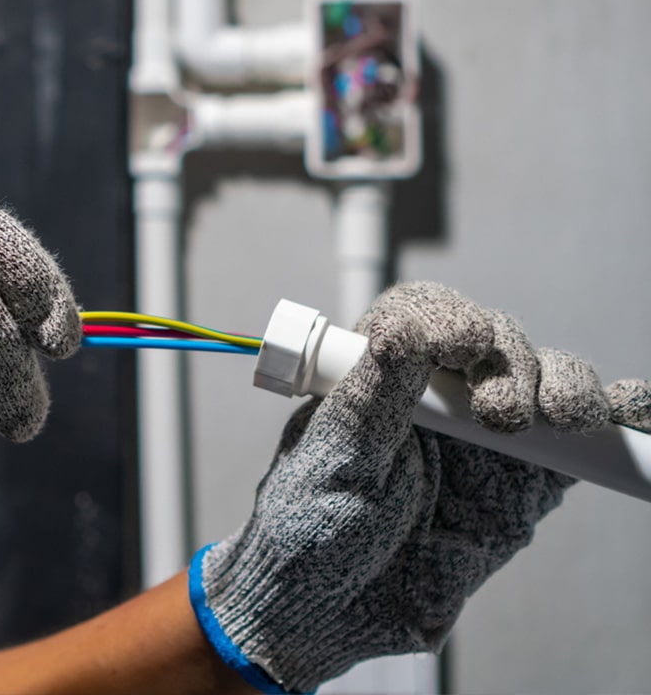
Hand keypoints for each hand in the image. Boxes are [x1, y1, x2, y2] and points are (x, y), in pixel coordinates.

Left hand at [189, 282, 638, 693]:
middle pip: (495, 344)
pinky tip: (635, 413)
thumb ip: (374, 394)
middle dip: (510, 362)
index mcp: (382, 374)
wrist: (330, 612)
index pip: (424, 316)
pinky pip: (575, 448)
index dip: (449, 320)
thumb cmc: (309, 529)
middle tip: (501, 410)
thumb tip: (404, 329)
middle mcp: (437, 396)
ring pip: (544, 385)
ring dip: (565, 386)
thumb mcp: (333, 457)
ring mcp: (485, 438)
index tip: (460, 343)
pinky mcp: (521, 484)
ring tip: (560, 415)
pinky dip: (614, 427)